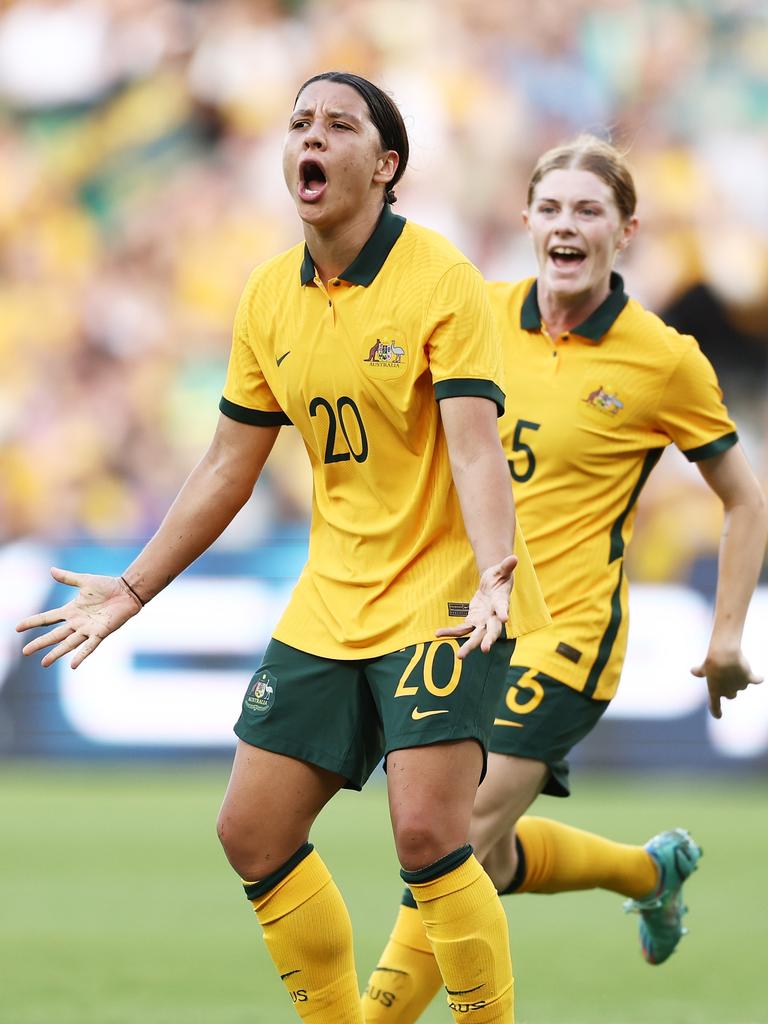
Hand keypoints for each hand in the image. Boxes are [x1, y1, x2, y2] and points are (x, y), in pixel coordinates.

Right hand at [16, 567, 141, 668]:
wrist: (127, 591)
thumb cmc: (108, 586)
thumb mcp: (84, 581)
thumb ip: (67, 578)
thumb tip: (51, 570)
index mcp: (71, 610)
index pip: (47, 618)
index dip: (33, 622)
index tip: (17, 628)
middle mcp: (77, 622)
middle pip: (54, 635)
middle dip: (40, 643)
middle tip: (25, 652)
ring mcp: (88, 629)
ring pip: (68, 643)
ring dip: (56, 653)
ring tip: (43, 663)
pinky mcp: (101, 632)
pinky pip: (89, 646)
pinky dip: (81, 655)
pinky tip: (72, 665)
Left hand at [436, 554, 517, 658]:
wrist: (493, 585)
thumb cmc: (499, 577)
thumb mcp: (501, 570)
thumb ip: (506, 566)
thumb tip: (514, 558)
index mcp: (501, 602)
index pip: (503, 607)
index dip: (503, 612)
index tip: (505, 618)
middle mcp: (494, 617)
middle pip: (492, 630)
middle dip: (488, 640)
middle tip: (485, 650)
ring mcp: (483, 621)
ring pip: (476, 636)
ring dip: (469, 646)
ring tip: (459, 656)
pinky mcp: (473, 621)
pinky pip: (461, 629)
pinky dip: (450, 632)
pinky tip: (437, 634)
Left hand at [690, 648, 762, 718]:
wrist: (725, 655)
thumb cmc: (712, 661)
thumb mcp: (704, 667)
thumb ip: (700, 671)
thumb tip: (693, 671)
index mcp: (714, 691)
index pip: (714, 706)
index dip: (715, 711)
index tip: (718, 716)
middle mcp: (728, 692)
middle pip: (731, 695)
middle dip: (729, 688)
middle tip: (725, 676)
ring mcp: (739, 686)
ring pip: (741, 686)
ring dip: (739, 679)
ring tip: (733, 666)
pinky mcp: (749, 678)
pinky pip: (755, 681)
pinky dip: (757, 679)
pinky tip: (759, 678)